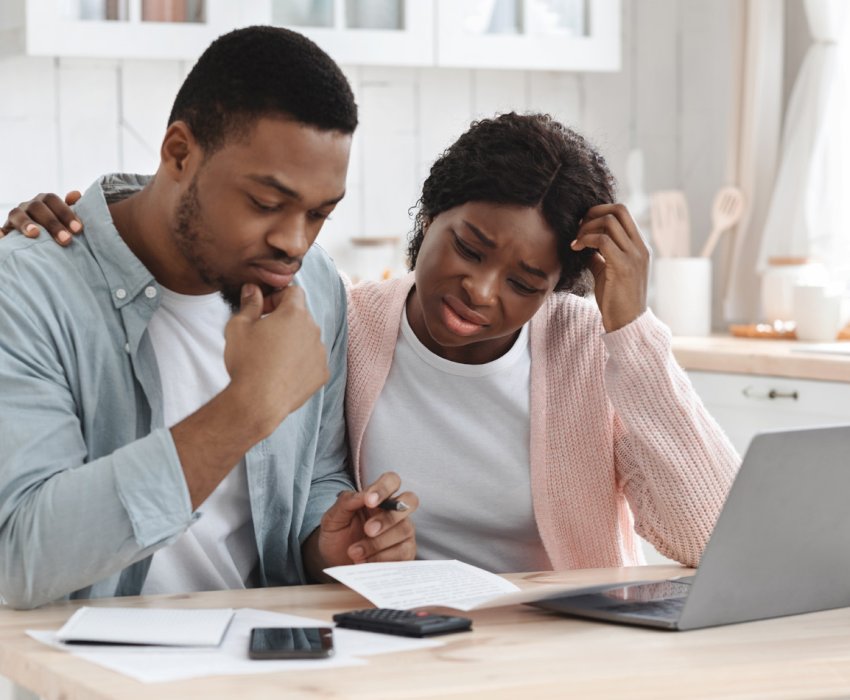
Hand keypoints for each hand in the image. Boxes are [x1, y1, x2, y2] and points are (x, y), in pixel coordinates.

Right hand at [1, 191, 82, 244]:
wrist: (40, 238)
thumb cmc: (58, 228)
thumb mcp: (65, 218)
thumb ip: (72, 207)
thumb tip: (76, 195)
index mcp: (44, 201)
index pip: (52, 200)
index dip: (66, 213)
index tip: (78, 229)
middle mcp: (28, 205)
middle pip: (37, 208)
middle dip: (52, 223)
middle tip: (66, 240)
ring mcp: (15, 216)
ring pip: (17, 214)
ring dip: (26, 224)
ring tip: (35, 234)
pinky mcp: (6, 229)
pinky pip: (1, 229)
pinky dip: (0, 232)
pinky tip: (2, 238)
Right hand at [224, 283, 329, 437]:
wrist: (258, 402)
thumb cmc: (246, 362)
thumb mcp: (239, 326)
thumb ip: (249, 303)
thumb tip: (252, 289)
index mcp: (295, 314)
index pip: (294, 292)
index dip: (276, 298)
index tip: (262, 312)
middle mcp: (313, 330)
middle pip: (301, 316)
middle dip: (284, 320)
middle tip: (263, 335)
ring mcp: (320, 353)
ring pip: (307, 338)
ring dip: (293, 341)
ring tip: (272, 357)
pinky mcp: (322, 373)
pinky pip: (313, 360)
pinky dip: (301, 362)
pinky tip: (282, 372)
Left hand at [313, 472, 417, 568]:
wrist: (335, 563)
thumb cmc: (337, 536)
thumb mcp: (333, 518)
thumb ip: (346, 502)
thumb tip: (362, 495)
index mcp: (378, 498)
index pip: (392, 480)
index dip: (384, 488)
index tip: (369, 501)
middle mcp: (394, 512)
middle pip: (409, 501)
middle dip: (388, 517)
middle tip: (367, 530)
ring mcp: (403, 532)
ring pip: (404, 529)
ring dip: (378, 543)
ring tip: (355, 552)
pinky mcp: (405, 552)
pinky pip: (404, 552)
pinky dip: (383, 558)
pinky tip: (366, 562)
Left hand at [571, 203, 648, 331]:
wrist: (627, 324)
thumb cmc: (616, 300)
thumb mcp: (607, 273)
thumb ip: (599, 257)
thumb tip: (584, 247)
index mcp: (639, 246)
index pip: (622, 213)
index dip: (600, 212)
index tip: (583, 225)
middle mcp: (640, 247)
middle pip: (618, 210)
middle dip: (593, 213)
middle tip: (578, 228)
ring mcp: (634, 256)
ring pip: (609, 222)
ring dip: (586, 228)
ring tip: (576, 242)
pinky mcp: (623, 266)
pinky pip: (602, 241)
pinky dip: (585, 240)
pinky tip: (576, 249)